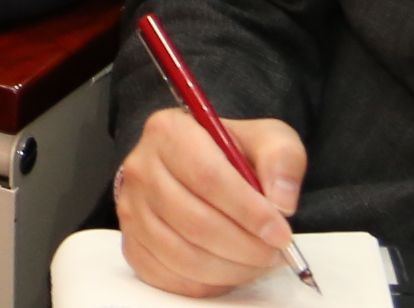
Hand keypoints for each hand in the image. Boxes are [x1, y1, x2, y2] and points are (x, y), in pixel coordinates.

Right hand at [115, 108, 306, 296]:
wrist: (202, 168)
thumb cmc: (232, 155)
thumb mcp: (267, 138)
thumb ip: (282, 160)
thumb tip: (281, 201)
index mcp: (169, 131)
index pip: (207, 176)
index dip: (248, 211)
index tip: (279, 232)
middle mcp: (141, 168)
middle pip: (194, 221)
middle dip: (243, 246)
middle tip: (273, 253)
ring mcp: (131, 209)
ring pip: (182, 254)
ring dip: (229, 268)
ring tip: (256, 262)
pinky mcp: (132, 244)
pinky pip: (168, 276)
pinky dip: (205, 283)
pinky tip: (228, 269)